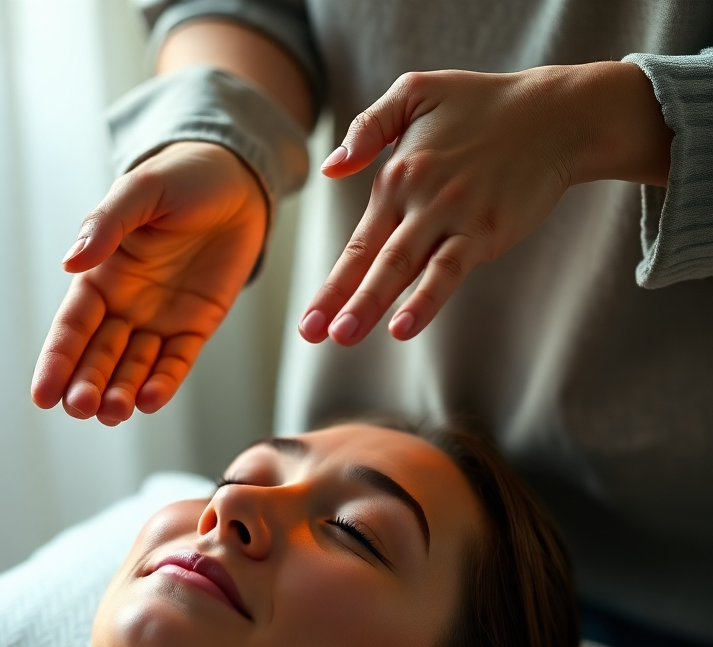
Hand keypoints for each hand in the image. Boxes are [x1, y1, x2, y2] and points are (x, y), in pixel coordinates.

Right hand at [32, 141, 266, 424]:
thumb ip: (107, 225)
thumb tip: (71, 262)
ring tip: (114, 412)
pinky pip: (176, 362)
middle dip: (87, 385)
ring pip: (133, 367)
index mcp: (100, 274)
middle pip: (98, 356)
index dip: (56, 361)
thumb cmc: (182, 176)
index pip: (72, 327)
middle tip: (81, 408)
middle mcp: (124, 305)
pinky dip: (163, 383)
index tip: (42, 396)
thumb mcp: (141, 192)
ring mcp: (159, 319)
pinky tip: (149, 401)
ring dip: (121, 392)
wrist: (238, 180)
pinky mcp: (195, 326)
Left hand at [297, 63, 671, 345]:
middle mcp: (418, 200)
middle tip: (315, 334)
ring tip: (345, 335)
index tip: (310, 324)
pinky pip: (449, 271)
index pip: (358, 244)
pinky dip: (425, 299)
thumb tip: (329, 168)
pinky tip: (404, 327)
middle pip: (372, 261)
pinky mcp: (484, 231)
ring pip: (403, 267)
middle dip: (340, 300)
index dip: (331, 286)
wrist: (555, 114)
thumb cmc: (482, 105)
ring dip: (372, 303)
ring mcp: (452, 217)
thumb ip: (368, 126)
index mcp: (396, 177)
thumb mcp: (416, 92)